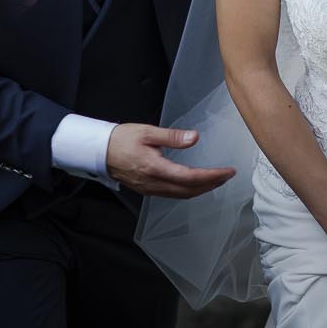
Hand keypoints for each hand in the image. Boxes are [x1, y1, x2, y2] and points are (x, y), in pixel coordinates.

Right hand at [104, 125, 235, 198]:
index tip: (227, 172)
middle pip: (190, 190)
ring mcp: (151, 189)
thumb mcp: (147, 132)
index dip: (211, 176)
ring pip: (182, 195)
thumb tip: (193, 138)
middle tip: (227, 176)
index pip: (190, 177)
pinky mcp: (148, 190)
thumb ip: (172, 136)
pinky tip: (195, 184)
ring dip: (202, 189)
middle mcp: (154, 183)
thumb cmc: (121, 140)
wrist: (100, 152)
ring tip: (216, 180)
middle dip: (211, 184)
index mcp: (155, 168)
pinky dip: (189, 191)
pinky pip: (173, 195)